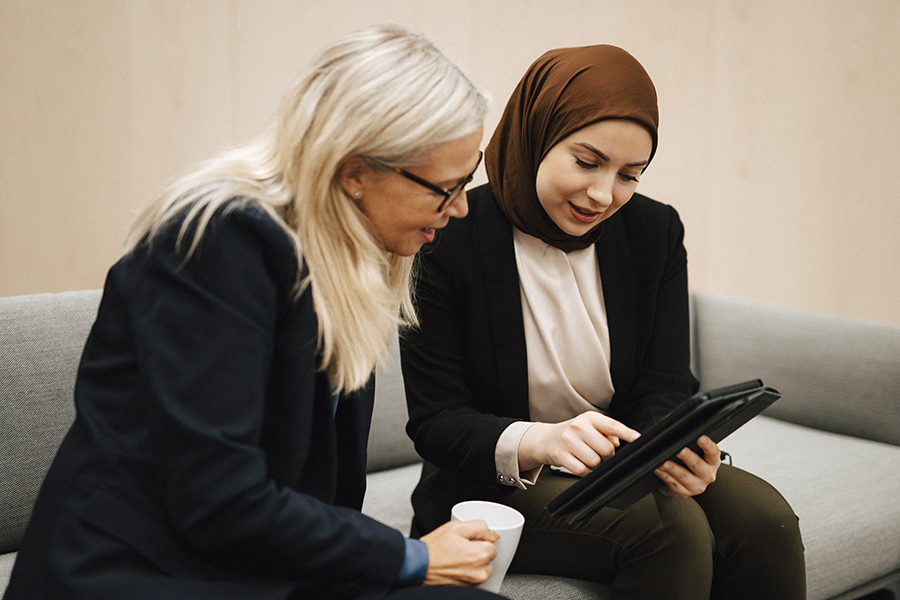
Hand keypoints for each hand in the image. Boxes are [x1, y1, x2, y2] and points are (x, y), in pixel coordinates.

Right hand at [419, 520, 498, 586]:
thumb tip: (491, 534)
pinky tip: (455, 567)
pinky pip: (473, 579)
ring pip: (481, 571)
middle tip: (462, 549)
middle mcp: (479, 573)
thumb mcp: (456, 527)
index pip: (493, 546)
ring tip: (456, 558)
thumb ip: (479, 527)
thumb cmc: (433, 549)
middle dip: (478, 553)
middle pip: (488, 560)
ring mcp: (472, 584)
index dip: (480, 541)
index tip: (470, 541)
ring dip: (473, 565)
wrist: (418, 566)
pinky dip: (466, 574)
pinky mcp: (465, 589)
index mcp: (480, 556)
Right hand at [518, 412, 640, 475]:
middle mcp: (579, 427)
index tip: (637, 439)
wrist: (545, 439)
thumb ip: (607, 433)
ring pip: (595, 462)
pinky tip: (579, 463)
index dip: (626, 433)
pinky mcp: (560, 455)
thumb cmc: (572, 434)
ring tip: (586, 457)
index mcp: (590, 418)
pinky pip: (582, 470)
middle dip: (606, 456)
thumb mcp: (589, 427)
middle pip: (607, 450)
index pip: (612, 425)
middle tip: (598, 453)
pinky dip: (584, 471)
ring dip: (594, 465)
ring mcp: (568, 441)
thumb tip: (618, 442)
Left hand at [654, 435, 720, 497]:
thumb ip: (689, 443)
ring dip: (673, 468)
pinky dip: (664, 476)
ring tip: (664, 462)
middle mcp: (707, 474)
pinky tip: (658, 470)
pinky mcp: (684, 492)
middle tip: (680, 450)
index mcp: (712, 462)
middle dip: (688, 457)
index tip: (701, 438)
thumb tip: (674, 433)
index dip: (708, 445)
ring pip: (684, 476)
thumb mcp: (694, 453)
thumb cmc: (689, 464)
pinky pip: (673, 483)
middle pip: (698, 465)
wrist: (684, 483)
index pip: (713, 452)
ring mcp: (696, 485)